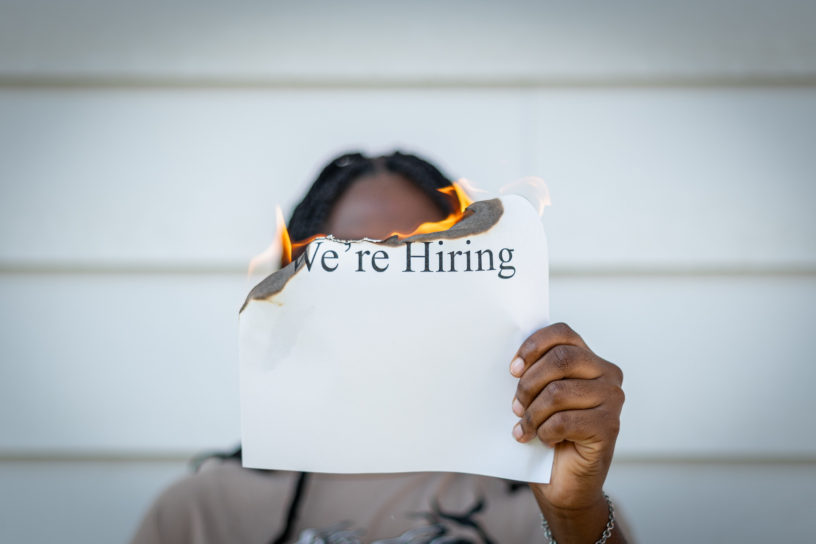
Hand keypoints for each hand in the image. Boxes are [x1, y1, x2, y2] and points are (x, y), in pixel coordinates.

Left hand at [510, 323, 624, 541]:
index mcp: (588, 359)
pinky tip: (545, 440)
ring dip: (533, 413)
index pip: (562, 333)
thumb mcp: (538, 396)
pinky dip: (545, 432)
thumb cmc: (549, 434)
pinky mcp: (609, 427)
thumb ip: (535, 373)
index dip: (533, 346)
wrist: (564, 483)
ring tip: (526, 427)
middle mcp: (607, 374)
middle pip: (560, 359)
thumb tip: (513, 361)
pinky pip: (564, 421)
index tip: (513, 369)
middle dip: (529, 383)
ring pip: (559, 392)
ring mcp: (612, 400)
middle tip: (516, 406)